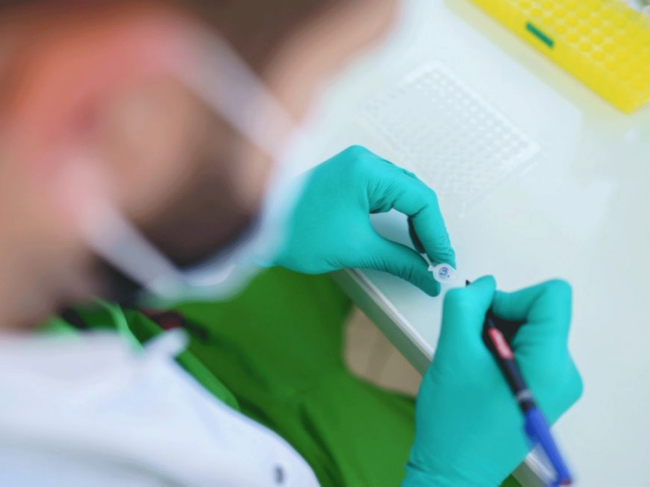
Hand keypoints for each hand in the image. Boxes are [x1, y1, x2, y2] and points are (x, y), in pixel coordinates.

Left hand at [274, 146, 455, 295]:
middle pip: (413, 194)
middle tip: (436, 259)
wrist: (259, 232)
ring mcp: (354, 169)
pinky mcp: (348, 181)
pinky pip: (385, 196)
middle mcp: (363, 163)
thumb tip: (427, 274)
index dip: (437, 233)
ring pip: (401, 195)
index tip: (443, 259)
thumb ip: (400, 261)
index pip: (420, 199)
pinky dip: (398, 217)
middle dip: (428, 229)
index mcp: (366, 170)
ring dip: (414, 223)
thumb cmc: (295, 232)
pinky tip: (404, 236)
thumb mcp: (356, 249)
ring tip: (423, 252)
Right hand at [404, 277, 582, 486]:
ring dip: (497, 336)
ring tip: (473, 365)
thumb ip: (466, 305)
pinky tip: (480, 375)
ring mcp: (556, 385)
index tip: (483, 319)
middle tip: (471, 346)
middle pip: (540, 312)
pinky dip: (500, 351)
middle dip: (500, 318)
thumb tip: (484, 285)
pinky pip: (528, 351)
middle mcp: (564, 373)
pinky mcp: (544, 393)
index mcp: (550, 363)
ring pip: (531, 330)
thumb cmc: (454, 420)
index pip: (552, 296)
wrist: (453, 471)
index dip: (512, 296)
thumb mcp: (453, 352)